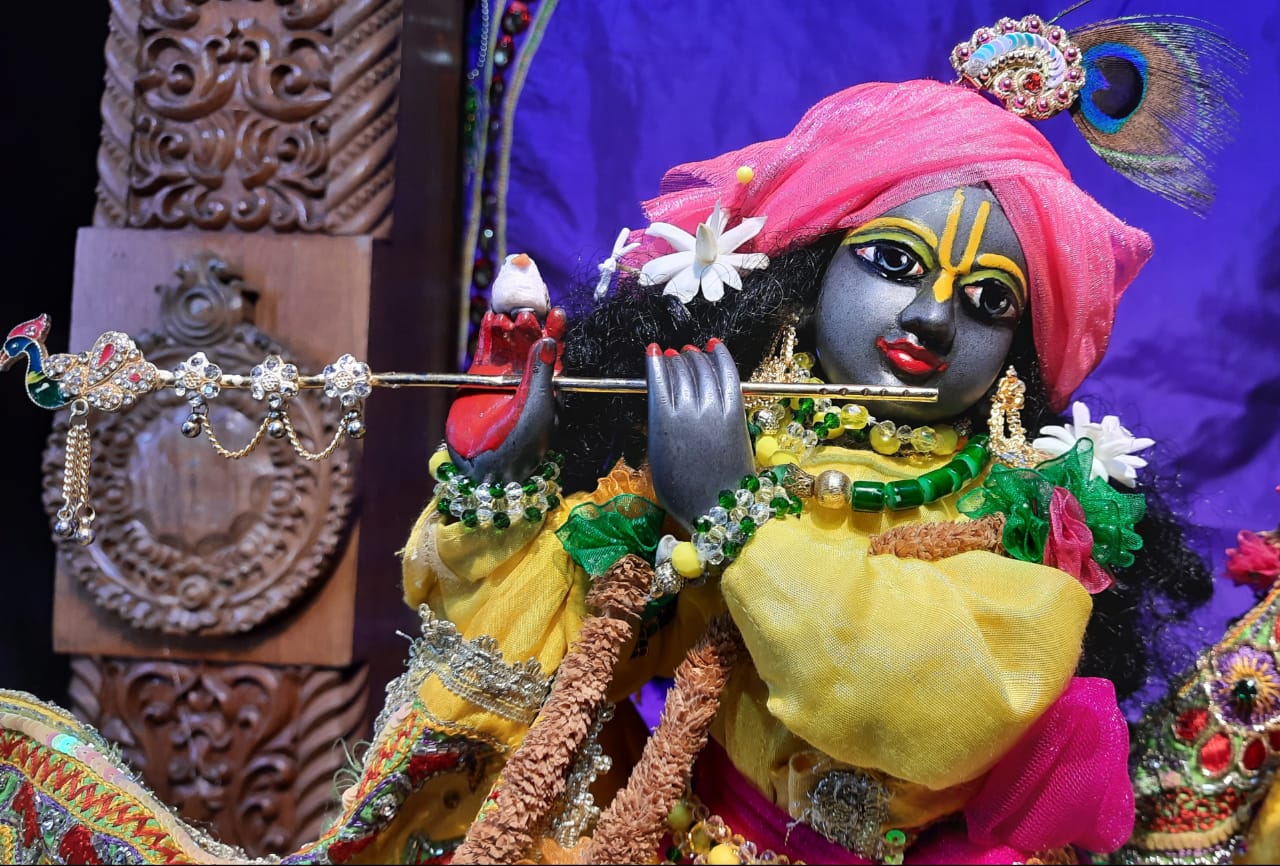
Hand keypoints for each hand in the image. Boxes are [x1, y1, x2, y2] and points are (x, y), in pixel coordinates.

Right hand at [445, 308, 565, 483]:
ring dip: (509, 328)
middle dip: (530, 327)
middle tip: (527, 316)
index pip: (554, 354)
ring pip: (508, 344)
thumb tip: (548, 341)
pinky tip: (491, 319)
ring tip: (507, 318)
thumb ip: (541, 374)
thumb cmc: (520, 444)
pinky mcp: (480, 377)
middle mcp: (527, 378)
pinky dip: (488, 334)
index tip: (557, 314)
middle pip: (530, 343)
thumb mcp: (537, 407)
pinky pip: (486, 350)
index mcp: (549, 386)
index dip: (556, 332)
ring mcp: (503, 376)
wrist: (485, 466)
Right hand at [646, 340, 754, 531]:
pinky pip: (729, 377)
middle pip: (681, 371)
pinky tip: (716, 348)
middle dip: (676, 358)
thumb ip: (657, 427)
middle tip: (675, 355)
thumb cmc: (682, 491)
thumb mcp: (656, 458)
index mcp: (663, 424)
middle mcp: (688, 413)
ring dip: (695, 356)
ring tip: (692, 352)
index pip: (657, 378)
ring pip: (703, 370)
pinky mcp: (735, 415)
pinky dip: (722, 359)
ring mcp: (713, 412)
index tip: (654, 351)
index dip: (655, 360)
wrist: (717, 508)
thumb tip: (661, 403)